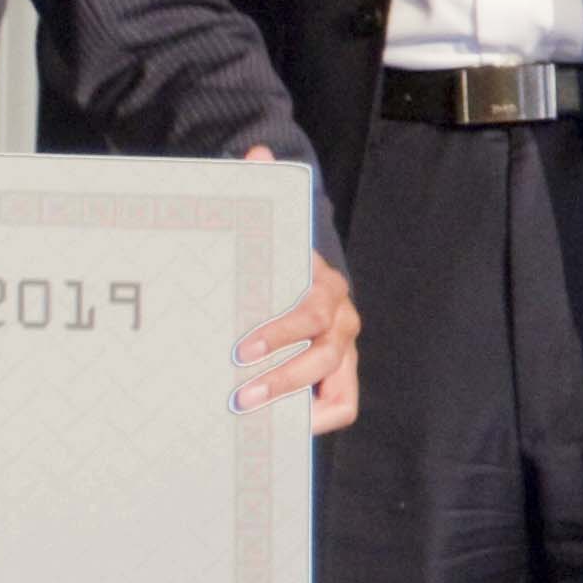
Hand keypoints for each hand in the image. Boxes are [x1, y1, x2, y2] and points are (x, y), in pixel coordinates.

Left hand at [235, 146, 360, 430]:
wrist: (296, 277)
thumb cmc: (275, 262)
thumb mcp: (268, 230)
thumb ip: (261, 189)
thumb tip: (258, 152)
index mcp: (325, 287)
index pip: (311, 314)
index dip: (281, 333)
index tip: (242, 349)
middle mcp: (341, 321)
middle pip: (322, 356)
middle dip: (282, 377)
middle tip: (239, 394)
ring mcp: (344, 353)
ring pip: (336, 388)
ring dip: (295, 404)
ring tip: (252, 416)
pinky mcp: (341, 378)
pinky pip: (340, 407)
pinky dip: (313, 421)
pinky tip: (275, 429)